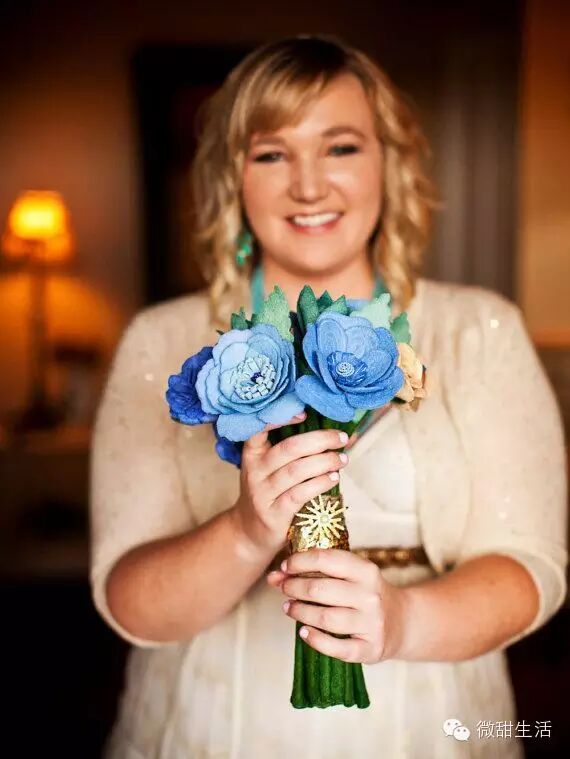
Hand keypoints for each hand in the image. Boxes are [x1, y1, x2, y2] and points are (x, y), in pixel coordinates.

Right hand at [231, 416, 349, 559]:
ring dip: (325, 462)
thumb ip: (296, 452)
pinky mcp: (274, 513)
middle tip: (341, 438)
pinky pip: (300, 494)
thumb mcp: (270, 469)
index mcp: (252, 454)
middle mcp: (254, 471)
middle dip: (320, 440)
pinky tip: (333, 478)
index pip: (260, 430)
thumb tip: (339, 433)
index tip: (305, 413)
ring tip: (342, 459)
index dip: (281, 419)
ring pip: (297, 470)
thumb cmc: (269, 493)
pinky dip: (320, 483)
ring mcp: (262, 493)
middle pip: (289, 448)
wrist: (250, 532)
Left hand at [266, 548, 408, 663]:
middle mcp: (370, 595)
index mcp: (366, 570)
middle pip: (320, 589)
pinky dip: (316, 640)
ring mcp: (371, 623)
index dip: (299, 561)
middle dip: (294, 587)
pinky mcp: (370, 649)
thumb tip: (274, 575)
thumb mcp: (351, 575)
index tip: (285, 566)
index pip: (326, 559)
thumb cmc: (366, 594)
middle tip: (283, 588)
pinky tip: (303, 632)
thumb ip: (316, 572)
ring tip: (288, 607)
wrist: (402, 622)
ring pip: (325, 618)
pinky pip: (337, 647)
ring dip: (299, 611)